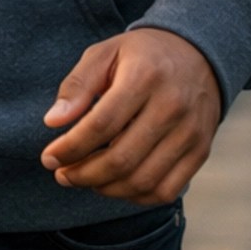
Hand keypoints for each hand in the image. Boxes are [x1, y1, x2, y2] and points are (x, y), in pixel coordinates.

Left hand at [40, 28, 220, 204]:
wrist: (199, 54)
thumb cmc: (142, 55)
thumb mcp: (104, 53)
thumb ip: (77, 85)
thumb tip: (53, 122)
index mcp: (145, 76)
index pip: (101, 125)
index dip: (70, 148)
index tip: (49, 158)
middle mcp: (172, 106)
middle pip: (121, 159)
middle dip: (83, 174)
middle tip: (62, 174)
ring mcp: (190, 132)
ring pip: (142, 181)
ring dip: (105, 188)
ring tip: (84, 179)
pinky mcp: (201, 152)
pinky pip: (165, 190)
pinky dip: (135, 196)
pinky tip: (115, 184)